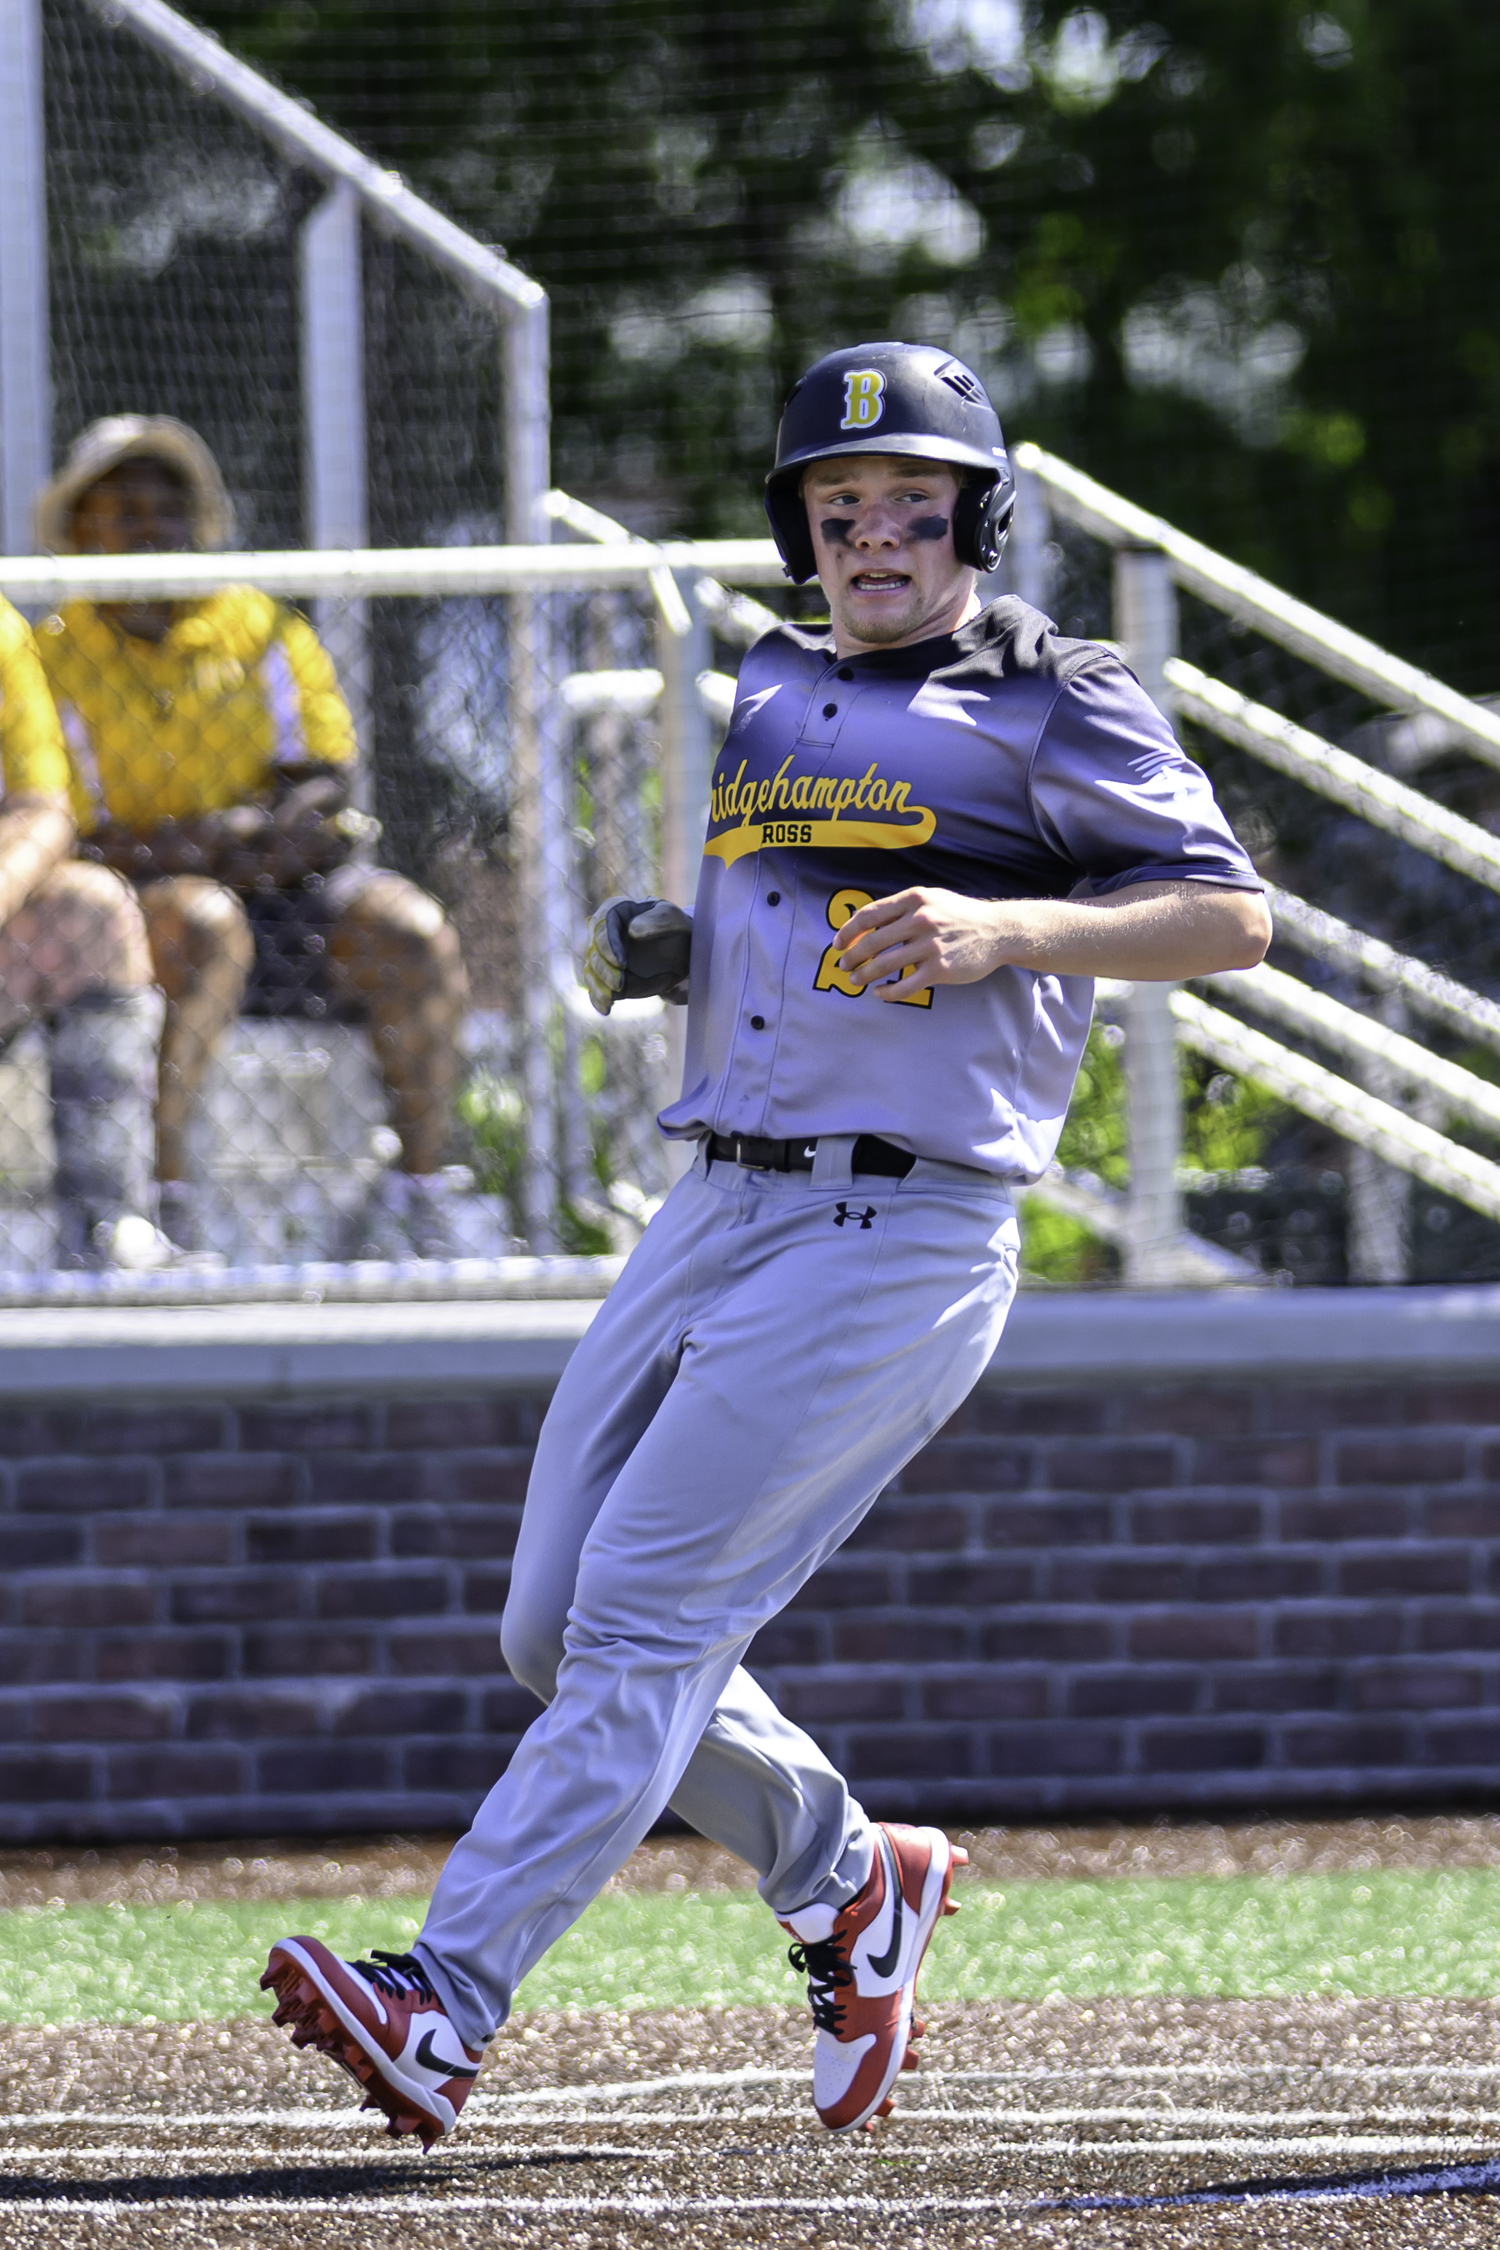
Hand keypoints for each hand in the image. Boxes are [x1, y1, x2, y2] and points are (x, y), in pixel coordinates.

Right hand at [581, 895, 691, 1014]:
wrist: (683, 952)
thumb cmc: (678, 930)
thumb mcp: (675, 920)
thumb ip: (658, 921)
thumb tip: (631, 931)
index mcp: (616, 911)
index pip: (602, 926)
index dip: (607, 946)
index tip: (621, 963)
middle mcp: (604, 933)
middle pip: (593, 953)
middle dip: (604, 971)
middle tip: (620, 985)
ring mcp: (603, 957)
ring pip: (594, 974)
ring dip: (604, 988)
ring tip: (617, 997)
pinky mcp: (606, 977)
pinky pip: (596, 990)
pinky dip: (599, 1000)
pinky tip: (606, 1009)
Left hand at [833, 886, 1008, 1000]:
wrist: (997, 931)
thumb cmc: (959, 915)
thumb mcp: (931, 898)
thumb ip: (901, 907)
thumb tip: (864, 921)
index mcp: (914, 899)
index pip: (869, 915)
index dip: (847, 932)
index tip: (837, 944)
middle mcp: (921, 920)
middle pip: (871, 943)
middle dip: (851, 958)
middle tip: (843, 967)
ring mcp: (930, 946)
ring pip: (883, 966)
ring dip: (863, 976)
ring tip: (856, 981)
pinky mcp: (940, 970)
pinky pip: (904, 986)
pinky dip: (887, 992)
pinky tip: (880, 993)